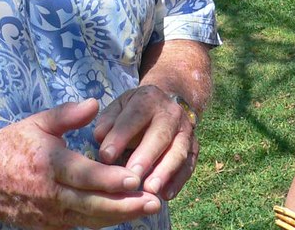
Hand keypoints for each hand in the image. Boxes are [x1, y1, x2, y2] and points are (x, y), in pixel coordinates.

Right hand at [0, 100, 161, 229]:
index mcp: (49, 165)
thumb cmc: (11, 147)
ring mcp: (49, 214)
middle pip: (93, 204)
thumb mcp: (37, 123)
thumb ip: (67, 114)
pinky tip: (123, 214)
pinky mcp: (48, 225)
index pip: (85, 176)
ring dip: (120, 216)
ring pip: (90, 218)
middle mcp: (50, 194)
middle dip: (126, 206)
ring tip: (147, 210)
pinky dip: (102, 220)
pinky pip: (80, 224)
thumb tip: (94, 104)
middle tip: (154, 203)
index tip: (135, 178)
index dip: (111, 179)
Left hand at [93, 85, 198, 200]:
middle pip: (160, 135)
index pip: (135, 117)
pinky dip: (178, 181)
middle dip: (146, 157)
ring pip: (178, 151)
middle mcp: (171, 113)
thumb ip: (107, 122)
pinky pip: (189, 165)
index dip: (120, 136)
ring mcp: (186, 130)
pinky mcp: (194, 148)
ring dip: (165, 171)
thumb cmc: (132, 113)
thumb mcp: (117, 109)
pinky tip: (166, 195)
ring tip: (150, 190)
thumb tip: (100, 137)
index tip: (105, 157)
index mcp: (149, 99)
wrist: (163, 106)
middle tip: (132, 177)